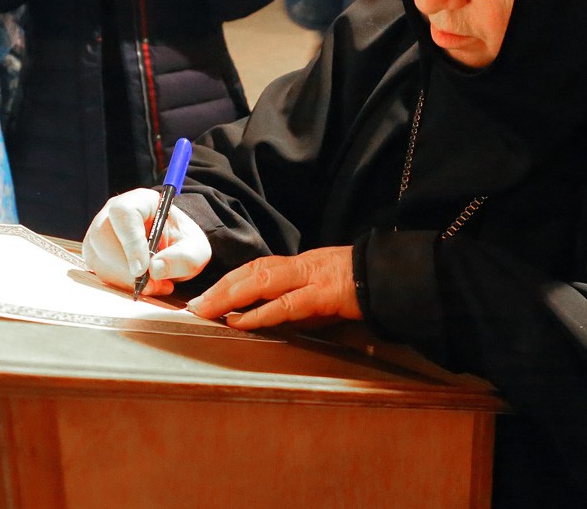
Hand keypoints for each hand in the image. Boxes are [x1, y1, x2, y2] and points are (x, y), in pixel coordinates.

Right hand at [82, 188, 211, 297]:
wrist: (174, 250)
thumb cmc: (182, 243)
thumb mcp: (195, 249)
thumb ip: (182, 257)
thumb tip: (155, 270)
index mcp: (140, 201)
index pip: (124, 213)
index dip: (130, 242)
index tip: (142, 269)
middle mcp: (113, 214)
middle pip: (103, 236)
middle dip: (125, 268)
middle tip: (151, 285)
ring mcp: (100, 233)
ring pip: (97, 257)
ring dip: (124, 280)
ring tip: (154, 286)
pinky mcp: (96, 254)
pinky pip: (98, 271)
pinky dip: (119, 285)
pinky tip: (141, 286)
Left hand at [187, 247, 360, 329]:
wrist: (391, 278)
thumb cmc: (357, 288)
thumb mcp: (321, 293)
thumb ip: (295, 302)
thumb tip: (263, 317)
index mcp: (298, 265)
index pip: (255, 268)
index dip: (228, 280)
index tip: (206, 295)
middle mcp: (300, 266)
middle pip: (252, 271)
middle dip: (221, 288)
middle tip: (196, 306)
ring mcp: (311, 277)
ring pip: (263, 281)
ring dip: (231, 296)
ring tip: (208, 311)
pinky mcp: (324, 294)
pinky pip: (287, 304)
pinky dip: (261, 312)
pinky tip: (241, 321)